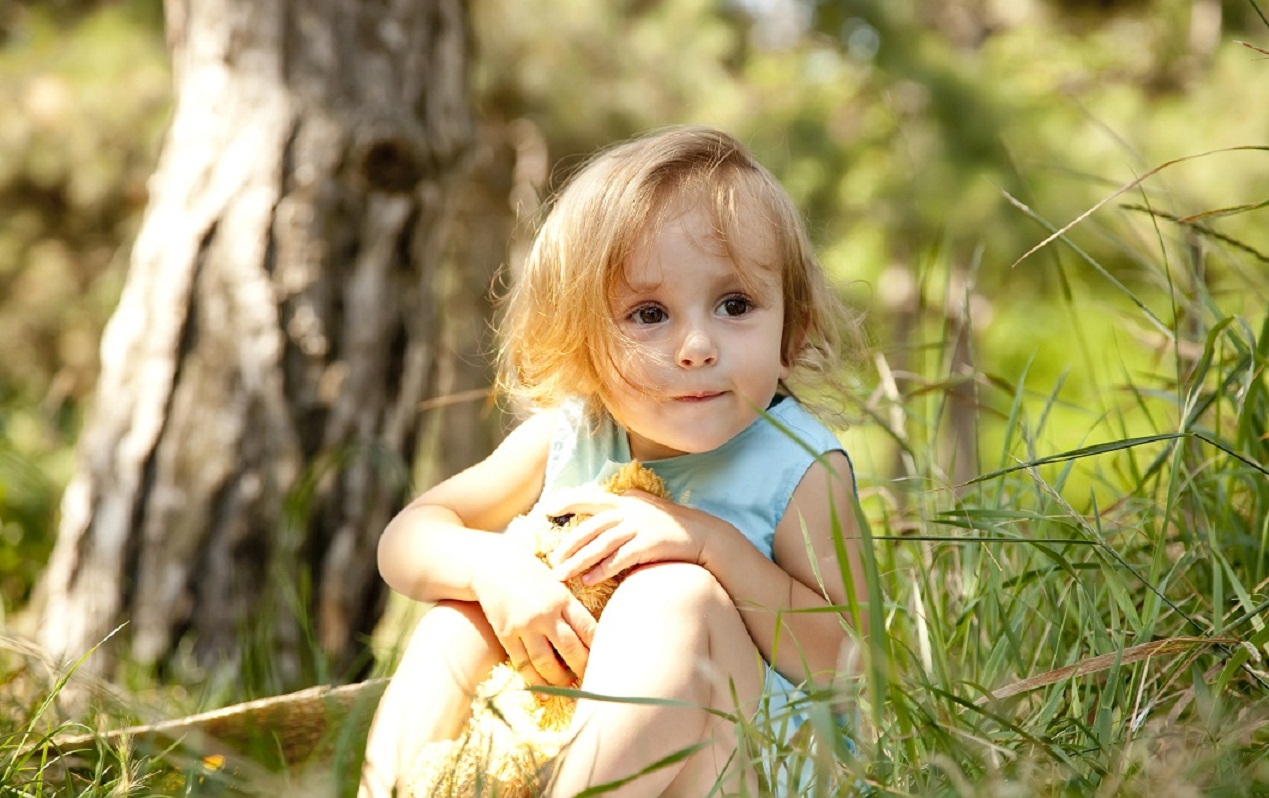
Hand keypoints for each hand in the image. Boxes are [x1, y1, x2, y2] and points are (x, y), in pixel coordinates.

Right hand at [472, 542, 597, 687]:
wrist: (493, 565)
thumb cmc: (531, 575)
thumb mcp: (557, 584)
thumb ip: (571, 608)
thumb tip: (594, 638)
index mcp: (563, 599)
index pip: (589, 630)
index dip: (599, 650)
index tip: (607, 662)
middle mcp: (545, 614)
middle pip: (572, 650)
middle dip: (584, 669)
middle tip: (591, 680)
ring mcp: (524, 626)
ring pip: (547, 663)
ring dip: (560, 680)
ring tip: (569, 685)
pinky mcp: (506, 634)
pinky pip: (523, 664)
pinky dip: (535, 681)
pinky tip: (544, 690)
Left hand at [546, 490, 721, 584]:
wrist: (704, 536)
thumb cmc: (675, 523)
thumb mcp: (651, 505)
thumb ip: (634, 499)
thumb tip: (621, 492)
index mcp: (627, 500)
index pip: (591, 499)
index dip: (568, 502)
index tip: (547, 510)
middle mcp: (629, 511)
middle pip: (590, 528)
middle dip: (568, 546)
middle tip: (552, 562)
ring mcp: (638, 527)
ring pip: (599, 545)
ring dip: (578, 562)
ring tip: (562, 576)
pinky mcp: (647, 545)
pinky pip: (618, 559)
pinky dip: (602, 570)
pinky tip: (588, 580)